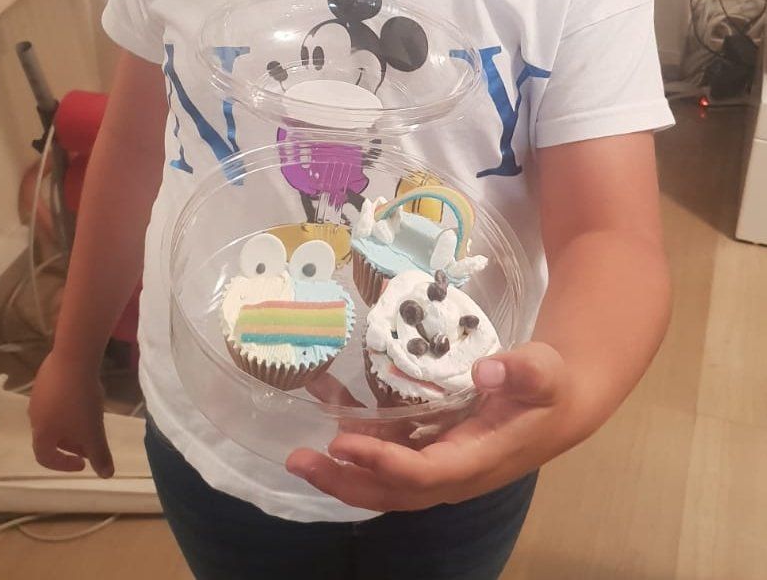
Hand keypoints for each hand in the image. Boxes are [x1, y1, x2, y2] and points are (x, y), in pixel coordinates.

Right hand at [29, 351, 114, 477]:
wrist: (74, 358)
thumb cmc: (80, 401)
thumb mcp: (93, 431)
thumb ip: (100, 454)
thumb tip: (106, 475)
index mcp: (42, 433)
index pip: (46, 458)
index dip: (64, 465)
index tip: (84, 463)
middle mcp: (34, 416)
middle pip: (51, 437)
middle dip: (71, 443)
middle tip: (91, 441)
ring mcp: (39, 395)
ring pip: (54, 417)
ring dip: (71, 423)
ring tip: (90, 418)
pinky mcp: (46, 377)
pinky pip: (57, 398)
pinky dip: (70, 404)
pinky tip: (85, 394)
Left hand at [286, 341, 586, 511]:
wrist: (560, 406)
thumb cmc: (550, 386)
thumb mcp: (544, 371)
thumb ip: (521, 370)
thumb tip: (486, 368)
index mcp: (478, 458)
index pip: (424, 472)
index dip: (382, 461)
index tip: (343, 442)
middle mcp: (455, 473)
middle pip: (394, 491)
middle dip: (346, 481)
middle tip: (299, 460)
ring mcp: (443, 467)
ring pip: (387, 483)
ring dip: (344, 474)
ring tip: (300, 456)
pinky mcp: (435, 453)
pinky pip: (392, 459)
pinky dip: (360, 448)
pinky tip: (333, 421)